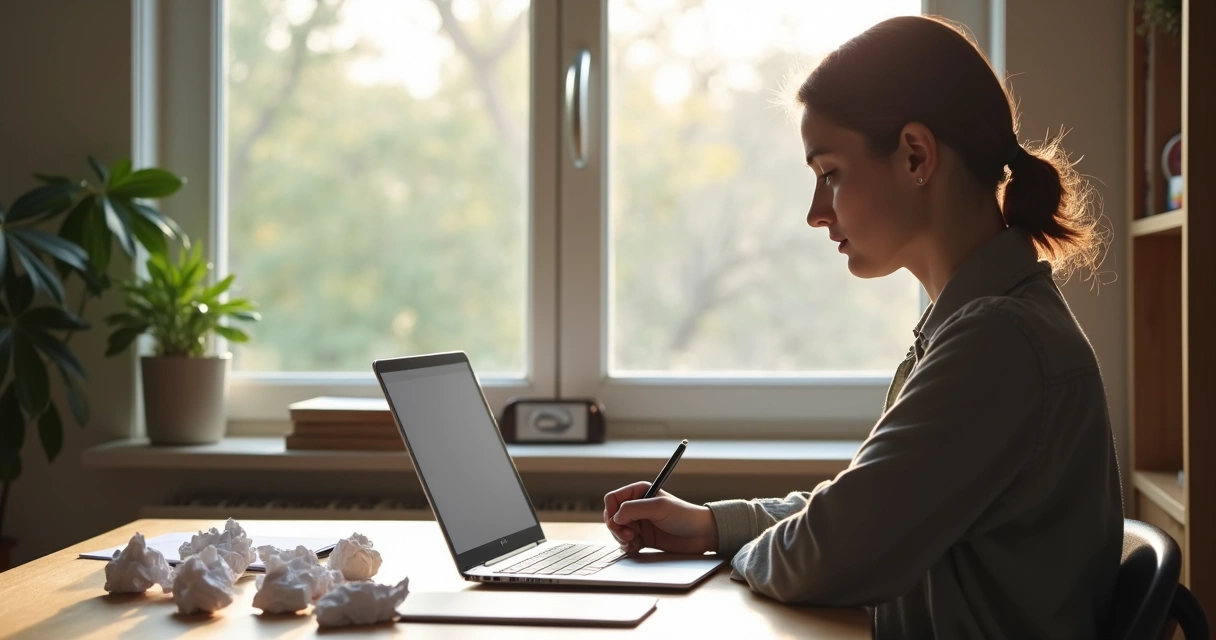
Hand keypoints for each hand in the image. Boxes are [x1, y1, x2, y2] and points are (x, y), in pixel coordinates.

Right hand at [603, 481, 717, 554]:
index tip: (617, 523)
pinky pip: (626, 542)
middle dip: (616, 528)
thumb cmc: (685, 515)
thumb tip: (615, 518)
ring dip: (620, 538)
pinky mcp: (644, 538)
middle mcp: (638, 506)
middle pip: (612, 516)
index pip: (613, 499)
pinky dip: (627, 546)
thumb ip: (634, 509)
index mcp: (640, 492)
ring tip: (632, 542)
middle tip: (628, 536)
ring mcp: (640, 523)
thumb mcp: (659, 507)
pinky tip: (635, 548)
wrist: (702, 534)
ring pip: (617, 531)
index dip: (611, 511)